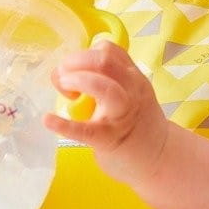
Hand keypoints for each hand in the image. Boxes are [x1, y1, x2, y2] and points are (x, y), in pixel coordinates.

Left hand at [43, 40, 169, 187]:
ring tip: (65, 90)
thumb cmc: (136, 123)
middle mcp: (131, 90)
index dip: (83, 54)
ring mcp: (122, 114)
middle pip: (104, 60)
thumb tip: (64, 74)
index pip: (108, 50)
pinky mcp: (110, 139)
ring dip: (78, 81)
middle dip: (76, 62)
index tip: (71, 69)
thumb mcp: (129, 93)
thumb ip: (104, 80)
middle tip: (62, 76)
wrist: (159, 158)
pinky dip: (65, 125)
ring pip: (105, 88)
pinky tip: (48, 120)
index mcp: (132, 76)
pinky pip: (87, 130)